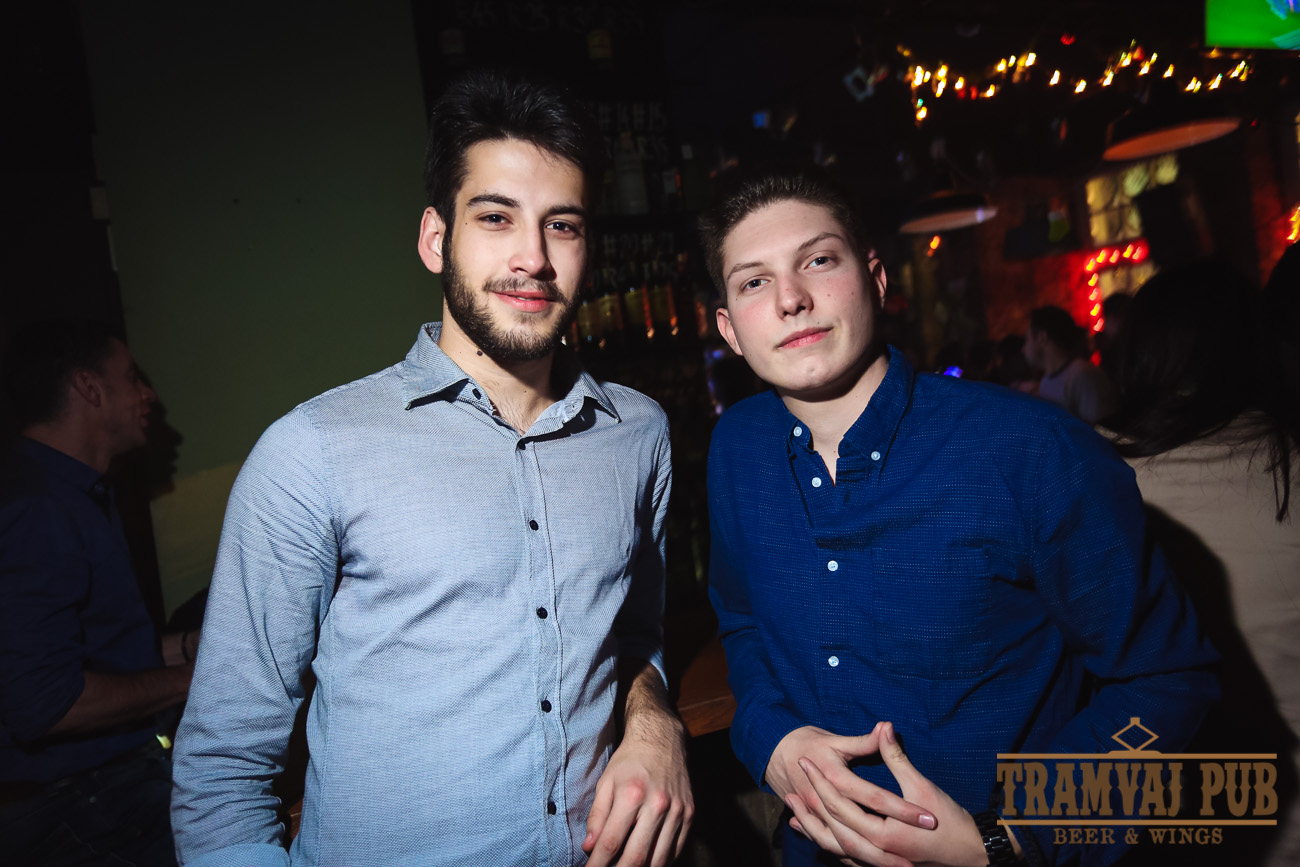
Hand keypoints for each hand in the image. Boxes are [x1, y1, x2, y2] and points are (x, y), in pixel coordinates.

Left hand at [582, 705, 692, 865]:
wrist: (662, 739)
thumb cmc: (629, 761)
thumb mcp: (606, 782)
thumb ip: (597, 816)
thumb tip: (588, 847)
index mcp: (632, 794)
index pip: (611, 842)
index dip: (598, 864)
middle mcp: (658, 805)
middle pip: (637, 856)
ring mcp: (677, 811)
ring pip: (659, 859)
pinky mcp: (690, 815)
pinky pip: (676, 850)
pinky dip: (661, 863)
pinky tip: (648, 863)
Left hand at [790, 721, 1000, 866]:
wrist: (973, 853)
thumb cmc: (950, 820)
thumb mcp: (921, 785)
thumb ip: (896, 757)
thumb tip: (883, 725)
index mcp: (883, 832)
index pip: (840, 805)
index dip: (820, 781)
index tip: (804, 760)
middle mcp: (877, 851)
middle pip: (832, 828)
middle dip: (810, 807)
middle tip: (789, 787)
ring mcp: (879, 861)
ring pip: (836, 848)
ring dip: (814, 830)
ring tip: (792, 814)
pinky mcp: (884, 864)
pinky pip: (849, 859)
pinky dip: (830, 846)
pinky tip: (816, 837)